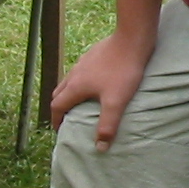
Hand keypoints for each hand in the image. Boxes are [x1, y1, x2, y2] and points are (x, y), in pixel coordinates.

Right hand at [50, 33, 153, 147]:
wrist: (132, 39)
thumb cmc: (123, 71)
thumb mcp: (116, 102)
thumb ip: (108, 125)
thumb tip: (100, 148)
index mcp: (75, 86)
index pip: (57, 106)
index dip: (56, 120)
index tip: (60, 129)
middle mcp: (74, 73)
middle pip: (59, 92)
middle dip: (60, 107)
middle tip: (67, 117)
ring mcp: (83, 61)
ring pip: (69, 80)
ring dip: (69, 93)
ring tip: (79, 102)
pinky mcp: (94, 54)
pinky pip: (81, 71)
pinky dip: (80, 81)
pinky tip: (96, 82)